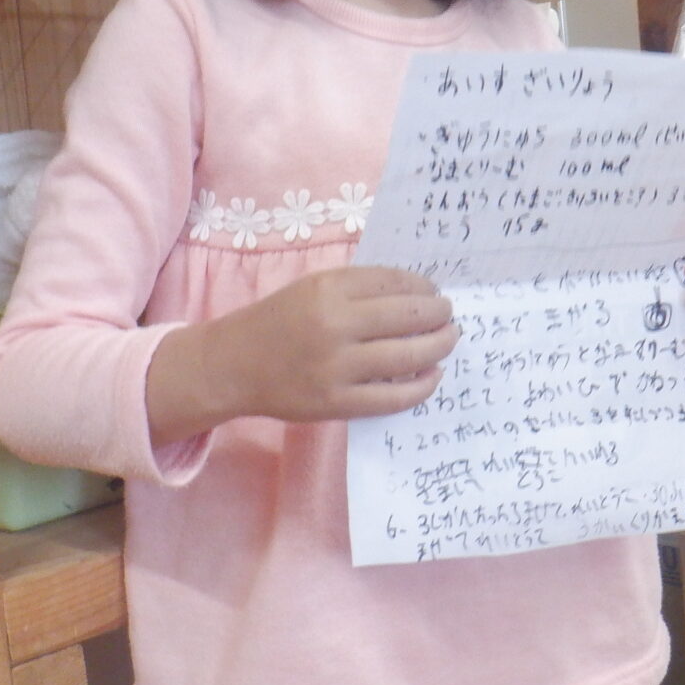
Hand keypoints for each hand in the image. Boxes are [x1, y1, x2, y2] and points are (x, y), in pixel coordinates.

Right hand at [147, 266, 458, 442]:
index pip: (394, 282)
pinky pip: (393, 396)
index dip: (423, 288)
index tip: (435, 292)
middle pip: (408, 316)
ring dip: (438, 346)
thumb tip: (416, 294)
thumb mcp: (312, 288)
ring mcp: (337, 367)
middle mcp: (334, 325)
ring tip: (448, 340)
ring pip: (408, 356)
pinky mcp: (337, 402)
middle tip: (450, 316)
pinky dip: (421, 385)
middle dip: (439, 315)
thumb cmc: (278, 321)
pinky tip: (432, 375)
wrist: (234, 365)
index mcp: (328, 289)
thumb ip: (357, 288)